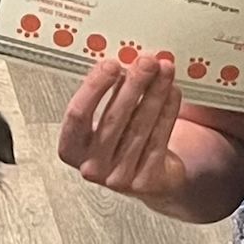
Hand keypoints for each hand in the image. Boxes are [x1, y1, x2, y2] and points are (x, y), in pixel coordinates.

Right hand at [57, 54, 185, 200]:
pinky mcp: (146, 181)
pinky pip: (159, 140)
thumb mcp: (103, 121)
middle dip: (133, 85)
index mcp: (72, 149)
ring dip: (155, 93)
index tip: (111, 64)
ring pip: (139, 127)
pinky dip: (167, 112)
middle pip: (112, 119)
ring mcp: (118, 178)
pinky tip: (172, 92)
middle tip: (147, 62)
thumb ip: (107, 96)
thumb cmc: (119, 140)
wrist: (145, 177)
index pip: (78, 115)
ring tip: (165, 70)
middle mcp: (91, 167)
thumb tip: (126, 62)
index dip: (94, 87)